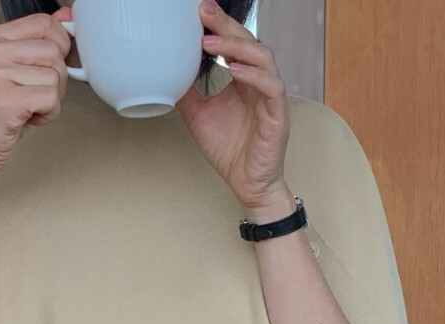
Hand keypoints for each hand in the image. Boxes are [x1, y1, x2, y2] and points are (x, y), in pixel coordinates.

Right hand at [0, 7, 73, 178]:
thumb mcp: (14, 73)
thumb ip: (38, 44)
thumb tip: (66, 18)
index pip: (44, 23)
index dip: (59, 46)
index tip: (50, 68)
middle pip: (54, 50)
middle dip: (57, 79)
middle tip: (37, 96)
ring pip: (55, 75)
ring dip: (52, 99)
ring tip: (30, 109)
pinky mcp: (5, 99)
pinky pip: (50, 97)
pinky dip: (49, 114)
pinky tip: (30, 119)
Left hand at [177, 0, 290, 212]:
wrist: (247, 185)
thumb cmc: (230, 152)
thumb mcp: (198, 117)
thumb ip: (186, 94)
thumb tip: (167, 75)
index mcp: (244, 80)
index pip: (235, 44)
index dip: (219, 26)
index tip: (199, 12)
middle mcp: (259, 83)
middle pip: (248, 42)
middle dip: (226, 25)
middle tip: (204, 12)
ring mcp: (270, 98)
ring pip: (263, 58)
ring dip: (236, 46)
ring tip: (210, 42)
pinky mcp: (278, 116)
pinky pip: (271, 87)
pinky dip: (253, 74)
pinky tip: (234, 69)